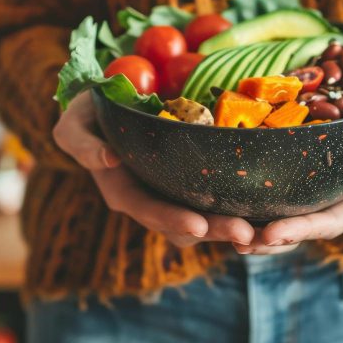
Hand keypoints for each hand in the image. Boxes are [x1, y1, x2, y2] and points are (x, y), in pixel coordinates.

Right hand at [53, 92, 255, 247]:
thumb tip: (108, 160)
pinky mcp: (193, 184)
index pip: (148, 210)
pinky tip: (268, 210)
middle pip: (185, 225)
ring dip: (233, 226)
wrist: (106, 109)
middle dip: (216, 231)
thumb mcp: (74, 124)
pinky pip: (217, 201)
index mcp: (123, 191)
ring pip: (206, 219)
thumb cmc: (88, 115)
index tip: (198, 225)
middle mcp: (150, 200)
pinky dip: (240, 208)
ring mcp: (173, 194)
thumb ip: (82, 143)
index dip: (172, 219)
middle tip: (247, 234)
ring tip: (264, 230)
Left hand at [233, 89, 342, 254]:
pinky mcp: (311, 166)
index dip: (302, 229)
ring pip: (290, 211)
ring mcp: (326, 184)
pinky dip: (260, 196)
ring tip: (228, 232)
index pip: (332, 219)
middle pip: (303, 223)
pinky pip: (284, 185)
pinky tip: (232, 196)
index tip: (270, 234)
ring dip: (261, 225)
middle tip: (238, 240)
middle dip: (272, 236)